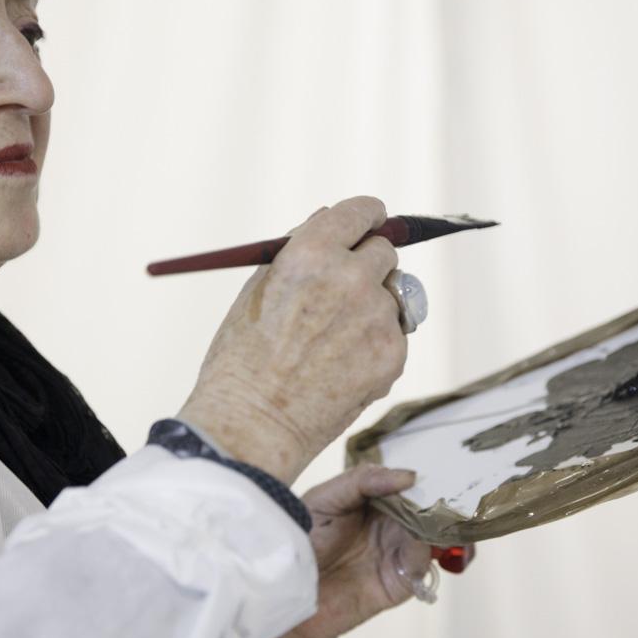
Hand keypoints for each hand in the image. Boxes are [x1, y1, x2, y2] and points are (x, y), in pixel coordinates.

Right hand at [179, 197, 408, 483]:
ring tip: (335, 339)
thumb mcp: (256, 290)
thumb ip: (298, 251)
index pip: (360, 212)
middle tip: (343, 293)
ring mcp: (377, 317)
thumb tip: (327, 219)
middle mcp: (351, 278)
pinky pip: (395, 334)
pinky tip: (341, 365)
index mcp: (311, 253)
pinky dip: (376, 343)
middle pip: (384, 252)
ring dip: (374, 306)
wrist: (252, 425)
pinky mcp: (393, 354)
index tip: (370, 220)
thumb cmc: (242, 360)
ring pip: (393, 295)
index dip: (367, 215)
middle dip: (367, 266)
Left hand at [254, 464, 433, 637]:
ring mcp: (397, 553)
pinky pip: (422, 564)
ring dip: (438, 524)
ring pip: (433, 535)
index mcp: (376, 501)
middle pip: (427, 510)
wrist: (289, 591)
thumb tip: (408, 475)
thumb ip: (362, 480)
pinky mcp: (400, 582)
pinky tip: (417, 538)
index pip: (408, 484)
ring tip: (435, 512)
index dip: (420, 477)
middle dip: (437, 500)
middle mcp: (392, 526)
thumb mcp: (325, 498)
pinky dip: (423, 549)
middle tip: (443, 490)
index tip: (428, 469)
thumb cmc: (300, 541)